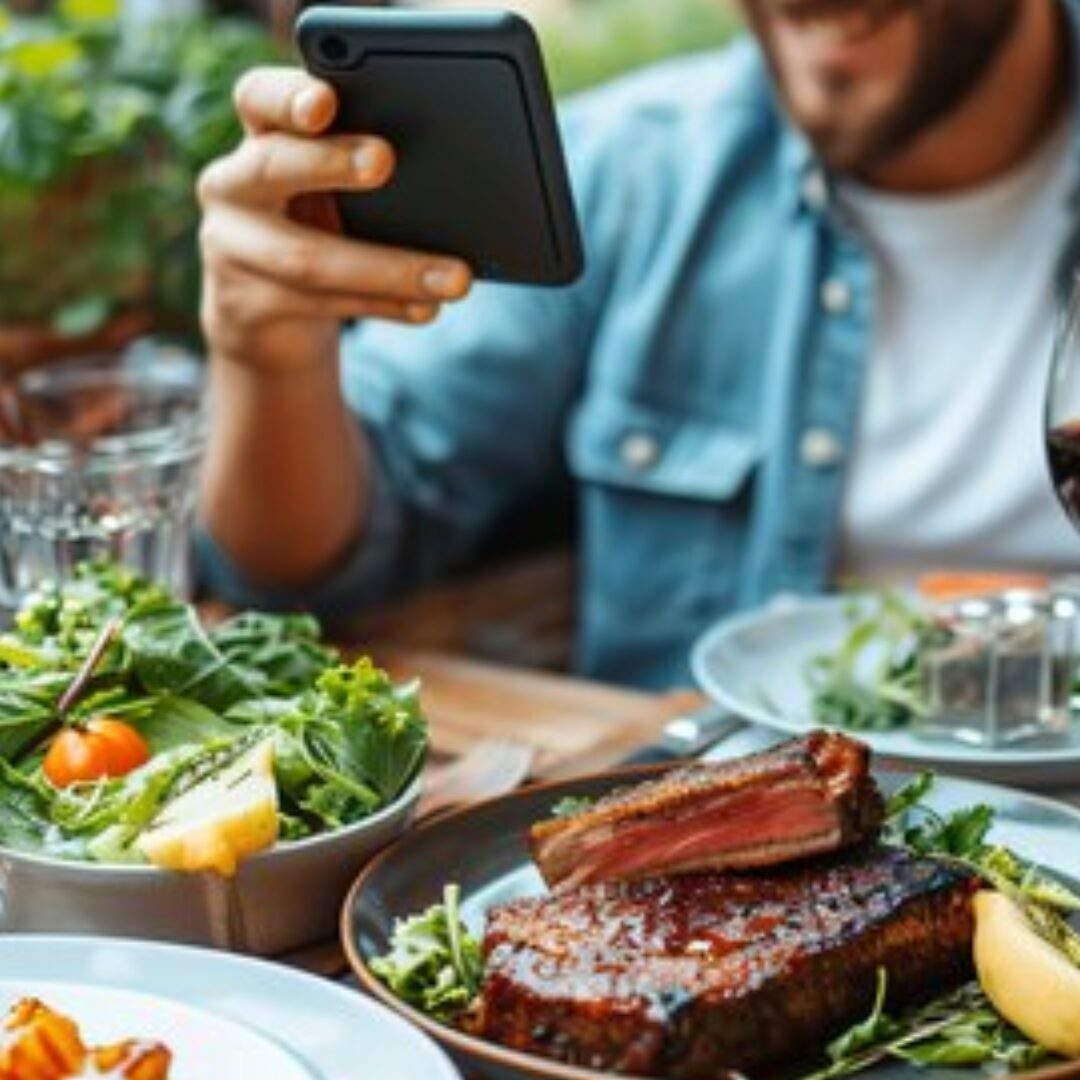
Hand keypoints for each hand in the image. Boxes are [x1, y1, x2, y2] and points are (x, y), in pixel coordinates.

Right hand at [198, 67, 472, 374]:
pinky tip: (426, 307)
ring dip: (389, 268)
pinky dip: (384, 305)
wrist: (264, 320)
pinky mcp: (248, 307)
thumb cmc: (314, 232)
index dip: (287, 97)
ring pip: (308, 258)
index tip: (324, 100)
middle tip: (384, 159)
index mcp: (260, 139)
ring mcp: (232, 248)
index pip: (260, 99)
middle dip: (329, 162)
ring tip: (454, 278)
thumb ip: (359, 171)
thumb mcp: (328, 193)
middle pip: (272, 166)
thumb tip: (448, 181)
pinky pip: (323, 305)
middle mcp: (234, 186)